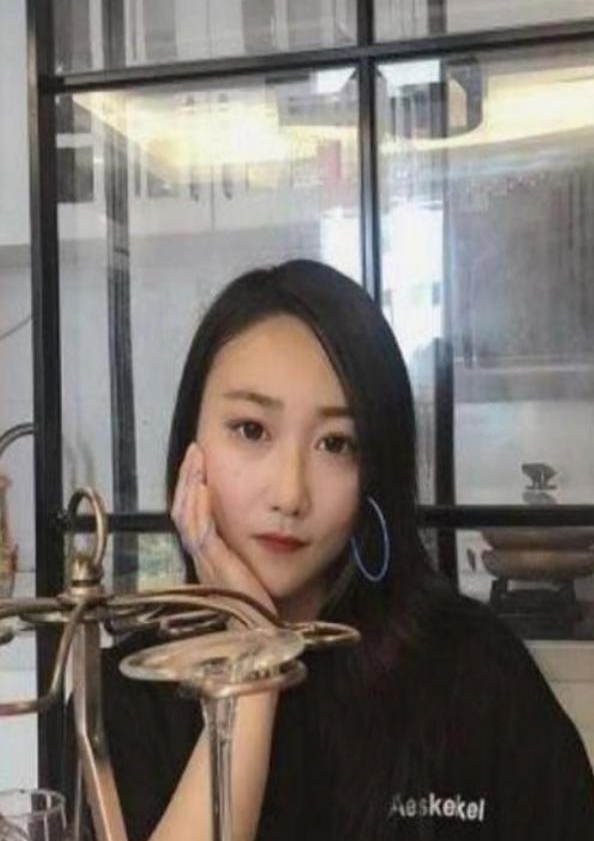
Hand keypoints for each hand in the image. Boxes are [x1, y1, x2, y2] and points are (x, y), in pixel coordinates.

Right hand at [171, 442, 277, 623]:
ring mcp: (205, 563)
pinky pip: (201, 533)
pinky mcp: (215, 567)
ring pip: (187, 517)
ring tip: (196, 460)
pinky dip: (199, 508)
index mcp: (208, 557)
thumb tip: (258, 519)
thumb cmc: (263, 603)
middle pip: (183, 511)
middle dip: (187, 478)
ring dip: (190, 485)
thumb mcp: (251, 565)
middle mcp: (201, 558)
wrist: (264, 633)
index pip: (191, 515)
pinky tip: (202, 488)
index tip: (198, 462)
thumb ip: (245, 546)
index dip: (191, 487)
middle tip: (194, 452)